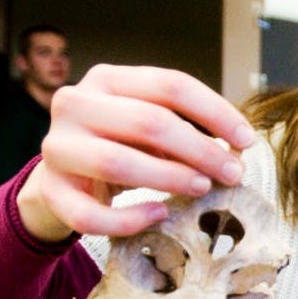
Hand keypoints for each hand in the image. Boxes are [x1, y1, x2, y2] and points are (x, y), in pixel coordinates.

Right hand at [19, 65, 254, 240]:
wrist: (62, 179)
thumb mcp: (148, 128)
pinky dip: (131, 219)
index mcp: (107, 79)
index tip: (247, 140)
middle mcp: (75, 104)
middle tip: (232, 173)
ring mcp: (57, 148)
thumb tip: (236, 150)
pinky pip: (91, 215)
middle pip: (148, 121)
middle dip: (199, 150)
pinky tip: (159, 214)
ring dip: (169, 178)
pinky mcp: (50, 191)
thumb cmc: (118, 146)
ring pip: (117, 163)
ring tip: (202, 188)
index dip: (215, 112)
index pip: (170, 85)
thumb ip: (185, 129)